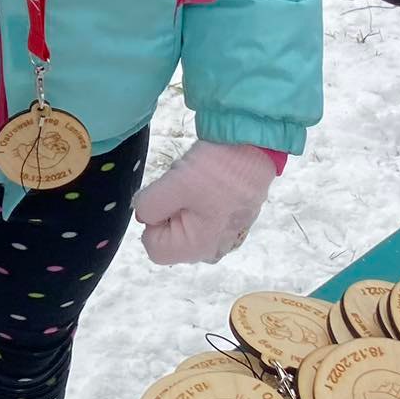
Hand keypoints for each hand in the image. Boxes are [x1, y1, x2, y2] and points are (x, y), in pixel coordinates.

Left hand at [134, 142, 281, 265]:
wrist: (255, 148)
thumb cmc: (216, 170)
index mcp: (197, 248)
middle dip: (168, 210)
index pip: (152, 246)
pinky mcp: (232, 222)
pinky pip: (200, 216)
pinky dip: (197, 200)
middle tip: (185, 188)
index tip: (168, 197)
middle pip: (169, 236)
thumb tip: (144, 216)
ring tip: (198, 183)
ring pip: (182, 223)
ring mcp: (224, 237)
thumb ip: (148, 207)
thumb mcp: (172, 185)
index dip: (152, 220)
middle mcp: (212, 250)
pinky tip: (210, 185)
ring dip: (181, 202)